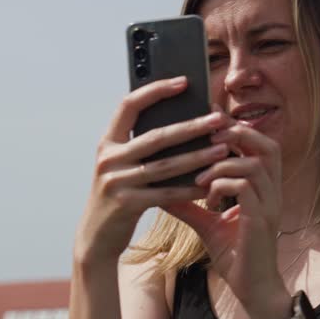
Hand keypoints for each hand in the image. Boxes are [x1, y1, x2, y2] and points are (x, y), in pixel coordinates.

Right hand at [74, 77, 228, 264]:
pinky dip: (191, 187)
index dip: (156, 90)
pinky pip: (167, 193)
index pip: (129, 105)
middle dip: (191, 126)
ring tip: (223, 148)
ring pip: (166, 165)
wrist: (96, 236)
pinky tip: (211, 183)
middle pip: (156, 136)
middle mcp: (109, 158)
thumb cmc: (121, 194)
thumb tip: (186, 120)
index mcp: (108, 142)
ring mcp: (116, 181)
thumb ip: (142, 145)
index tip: (184, 82)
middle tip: (219, 119)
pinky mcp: (127, 204)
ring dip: (198, 156)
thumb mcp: (123, 165)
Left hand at [163, 120, 285, 309]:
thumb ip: (189, 204)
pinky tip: (207, 196)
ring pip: (254, 164)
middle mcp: (272, 191)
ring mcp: (269, 204)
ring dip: (222, 164)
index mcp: (264, 188)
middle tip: (210, 137)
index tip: (212, 120)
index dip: (239, 129)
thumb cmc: (235, 255)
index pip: (261, 146)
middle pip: (267, 146)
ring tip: (201, 176)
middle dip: (238, 135)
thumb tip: (161, 190)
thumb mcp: (207, 224)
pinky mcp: (261, 219)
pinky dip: (222, 184)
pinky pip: (244, 187)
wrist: (252, 288)